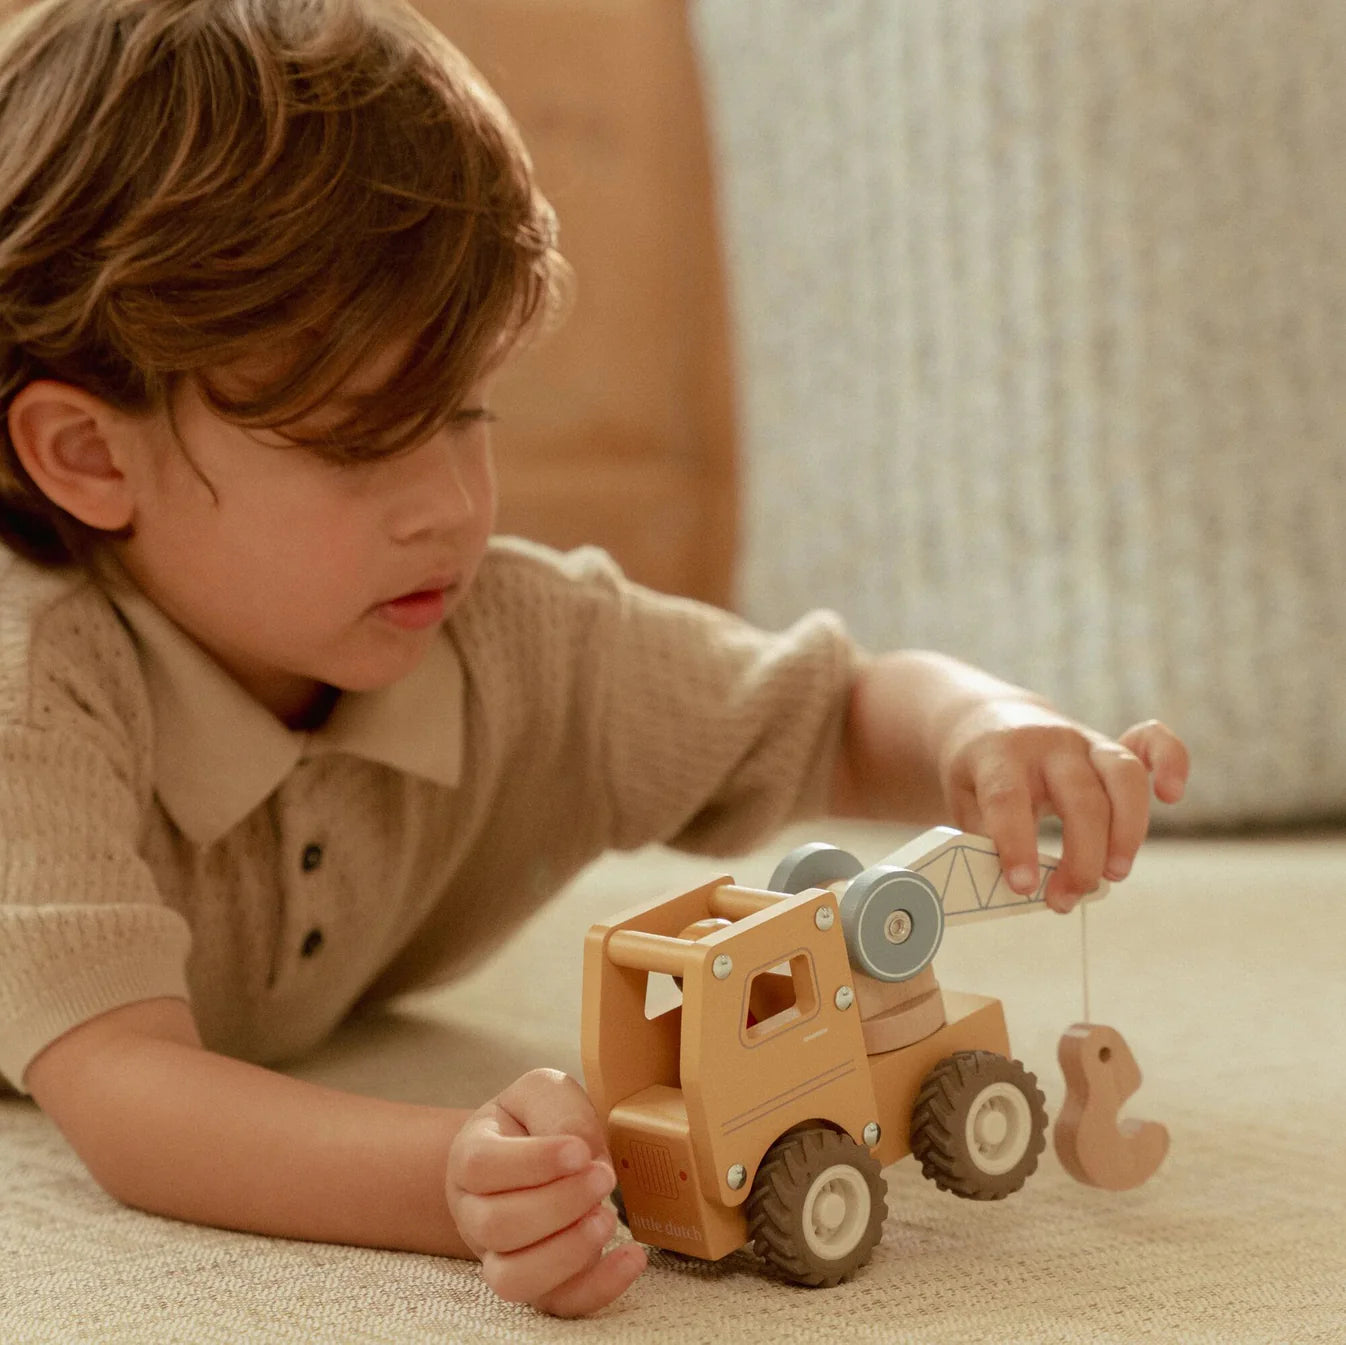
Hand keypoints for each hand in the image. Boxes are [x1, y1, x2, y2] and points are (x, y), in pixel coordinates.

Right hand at [445, 1068, 645, 1316]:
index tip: (579, 1150)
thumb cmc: (535, 1120)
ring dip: (568, 1252)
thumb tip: (582, 1151)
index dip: (532, 1162)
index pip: (480, 1166)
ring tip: (608, 1218)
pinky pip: (558, 1304)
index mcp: (469, 1156)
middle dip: (559, 1204)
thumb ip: (558, 1110)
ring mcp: (500, 1255)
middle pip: (497, 1226)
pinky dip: (598, 1288)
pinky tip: (632, 1257)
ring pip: (514, 1279)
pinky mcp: (539, 1283)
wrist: (529, 1152)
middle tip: (603, 1177)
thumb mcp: (544, 1093)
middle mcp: (474, 1213)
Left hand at [939, 706, 1188, 910]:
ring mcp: (1084, 740)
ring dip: (1127, 831)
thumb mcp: (963, 802)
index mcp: (998, 754)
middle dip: (1081, 856)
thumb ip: (986, 839)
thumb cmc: (978, 775)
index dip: (1016, 844)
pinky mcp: (1111, 744)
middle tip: (1065, 899)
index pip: (1008, 798)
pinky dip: (1172, 761)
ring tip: (1114, 875)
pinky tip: (1171, 794)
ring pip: (1123, 777)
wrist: (989, 722)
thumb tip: (1019, 887)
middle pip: (1079, 796)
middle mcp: (1048, 743)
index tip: (1023, 886)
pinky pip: (1151, 742)